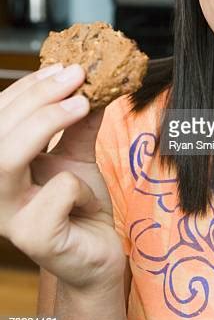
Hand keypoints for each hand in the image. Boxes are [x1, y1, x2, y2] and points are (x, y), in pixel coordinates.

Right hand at [0, 63, 125, 291]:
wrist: (98, 252)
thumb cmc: (82, 204)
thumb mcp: (79, 153)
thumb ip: (78, 121)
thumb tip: (89, 79)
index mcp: (2, 166)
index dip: (26, 89)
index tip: (61, 67)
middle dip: (37, 97)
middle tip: (77, 76)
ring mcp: (7, 216)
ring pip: (7, 159)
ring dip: (46, 122)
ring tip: (83, 104)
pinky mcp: (32, 237)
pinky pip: (57, 191)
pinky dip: (81, 183)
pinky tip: (88, 199)